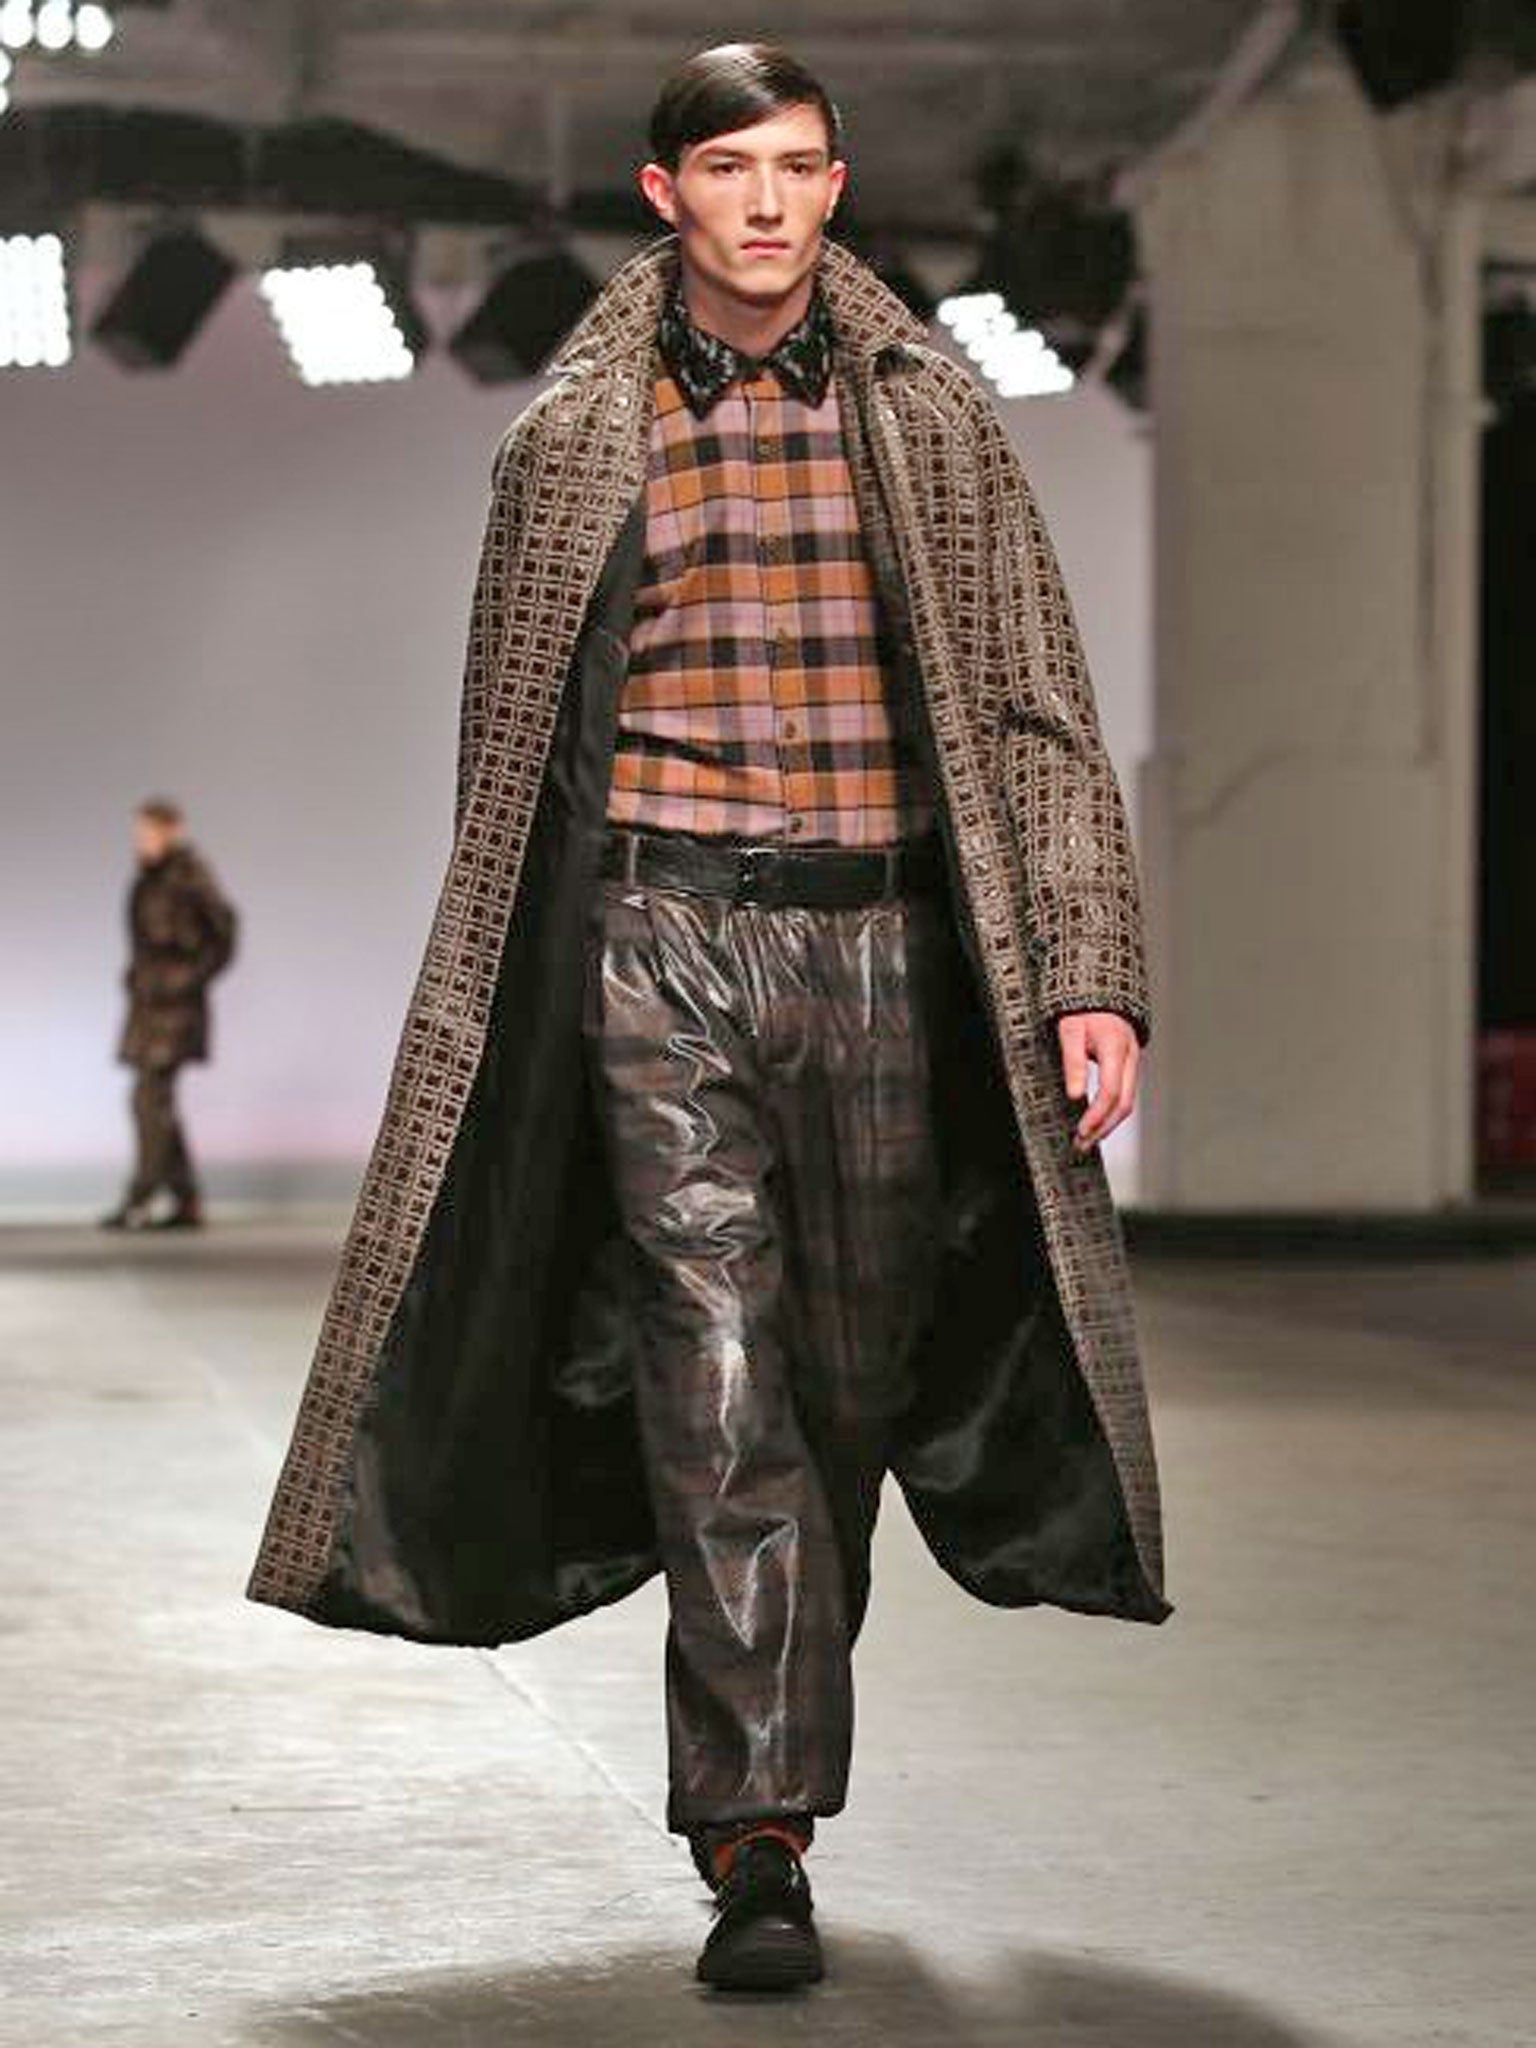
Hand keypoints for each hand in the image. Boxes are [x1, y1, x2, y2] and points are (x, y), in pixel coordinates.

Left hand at [1057, 1011, 1140, 1152]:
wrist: (1102, 994)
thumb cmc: (1083, 1010)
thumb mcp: (1070, 1031)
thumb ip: (1073, 1062)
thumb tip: (1075, 1095)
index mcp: (1115, 1048)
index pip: (1110, 1092)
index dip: (1096, 1116)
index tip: (1081, 1131)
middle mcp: (1130, 1058)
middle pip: (1124, 1103)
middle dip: (1103, 1128)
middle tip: (1082, 1144)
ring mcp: (1133, 1063)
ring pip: (1127, 1102)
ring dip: (1108, 1124)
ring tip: (1087, 1139)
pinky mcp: (1129, 1067)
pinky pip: (1125, 1094)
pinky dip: (1111, 1112)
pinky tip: (1097, 1122)